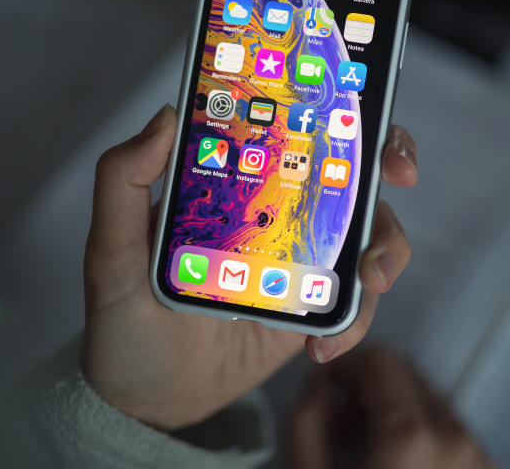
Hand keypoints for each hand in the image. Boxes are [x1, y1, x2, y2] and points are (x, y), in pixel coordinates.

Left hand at [81, 105, 417, 429]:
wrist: (147, 403)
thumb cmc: (123, 322)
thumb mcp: (112, 253)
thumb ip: (122, 183)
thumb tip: (166, 115)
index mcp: (233, 184)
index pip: (288, 129)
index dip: (331, 107)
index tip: (357, 107)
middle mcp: (274, 212)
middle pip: (348, 170)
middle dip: (386, 159)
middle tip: (397, 174)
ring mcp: (300, 260)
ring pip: (369, 233)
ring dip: (385, 248)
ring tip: (369, 281)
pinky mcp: (312, 306)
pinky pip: (356, 302)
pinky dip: (355, 322)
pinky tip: (318, 348)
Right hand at [290, 347, 494, 468]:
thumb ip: (307, 422)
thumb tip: (317, 384)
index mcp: (410, 436)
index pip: (379, 361)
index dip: (345, 366)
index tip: (326, 387)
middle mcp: (454, 439)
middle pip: (407, 377)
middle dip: (368, 391)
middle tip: (340, 426)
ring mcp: (478, 459)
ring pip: (432, 405)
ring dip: (396, 414)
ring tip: (369, 452)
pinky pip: (453, 433)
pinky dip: (424, 436)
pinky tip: (399, 466)